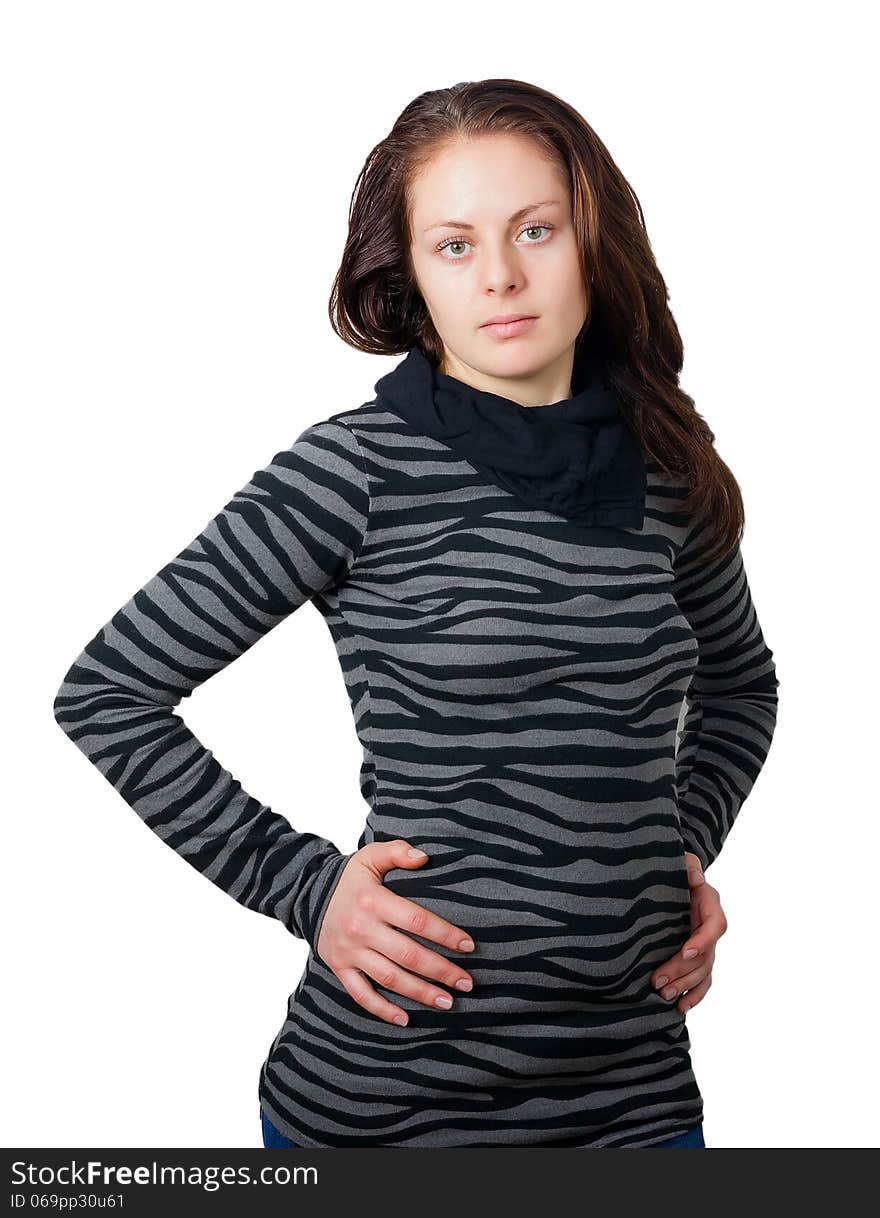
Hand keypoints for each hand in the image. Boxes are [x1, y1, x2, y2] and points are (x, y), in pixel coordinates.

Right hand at [315, 840, 475, 1026]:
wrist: (309, 895)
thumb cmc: (351, 878)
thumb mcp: (370, 856)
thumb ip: (397, 851)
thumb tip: (424, 857)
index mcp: (373, 901)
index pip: (417, 921)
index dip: (445, 934)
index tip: (468, 946)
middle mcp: (361, 928)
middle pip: (408, 955)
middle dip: (441, 971)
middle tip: (466, 983)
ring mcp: (350, 952)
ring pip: (389, 978)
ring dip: (420, 992)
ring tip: (447, 1001)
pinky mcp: (340, 968)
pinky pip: (361, 994)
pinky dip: (382, 1010)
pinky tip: (405, 1019)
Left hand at [650, 852, 726, 1014]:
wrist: (667, 878)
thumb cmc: (672, 867)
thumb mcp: (681, 859)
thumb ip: (688, 865)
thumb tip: (695, 876)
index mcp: (709, 904)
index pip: (715, 926)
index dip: (703, 941)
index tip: (685, 951)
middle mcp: (710, 927)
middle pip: (705, 955)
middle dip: (682, 970)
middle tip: (658, 981)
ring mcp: (705, 944)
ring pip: (703, 972)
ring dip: (684, 986)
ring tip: (662, 995)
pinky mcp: (697, 956)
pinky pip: (702, 980)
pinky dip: (694, 995)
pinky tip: (680, 1008)